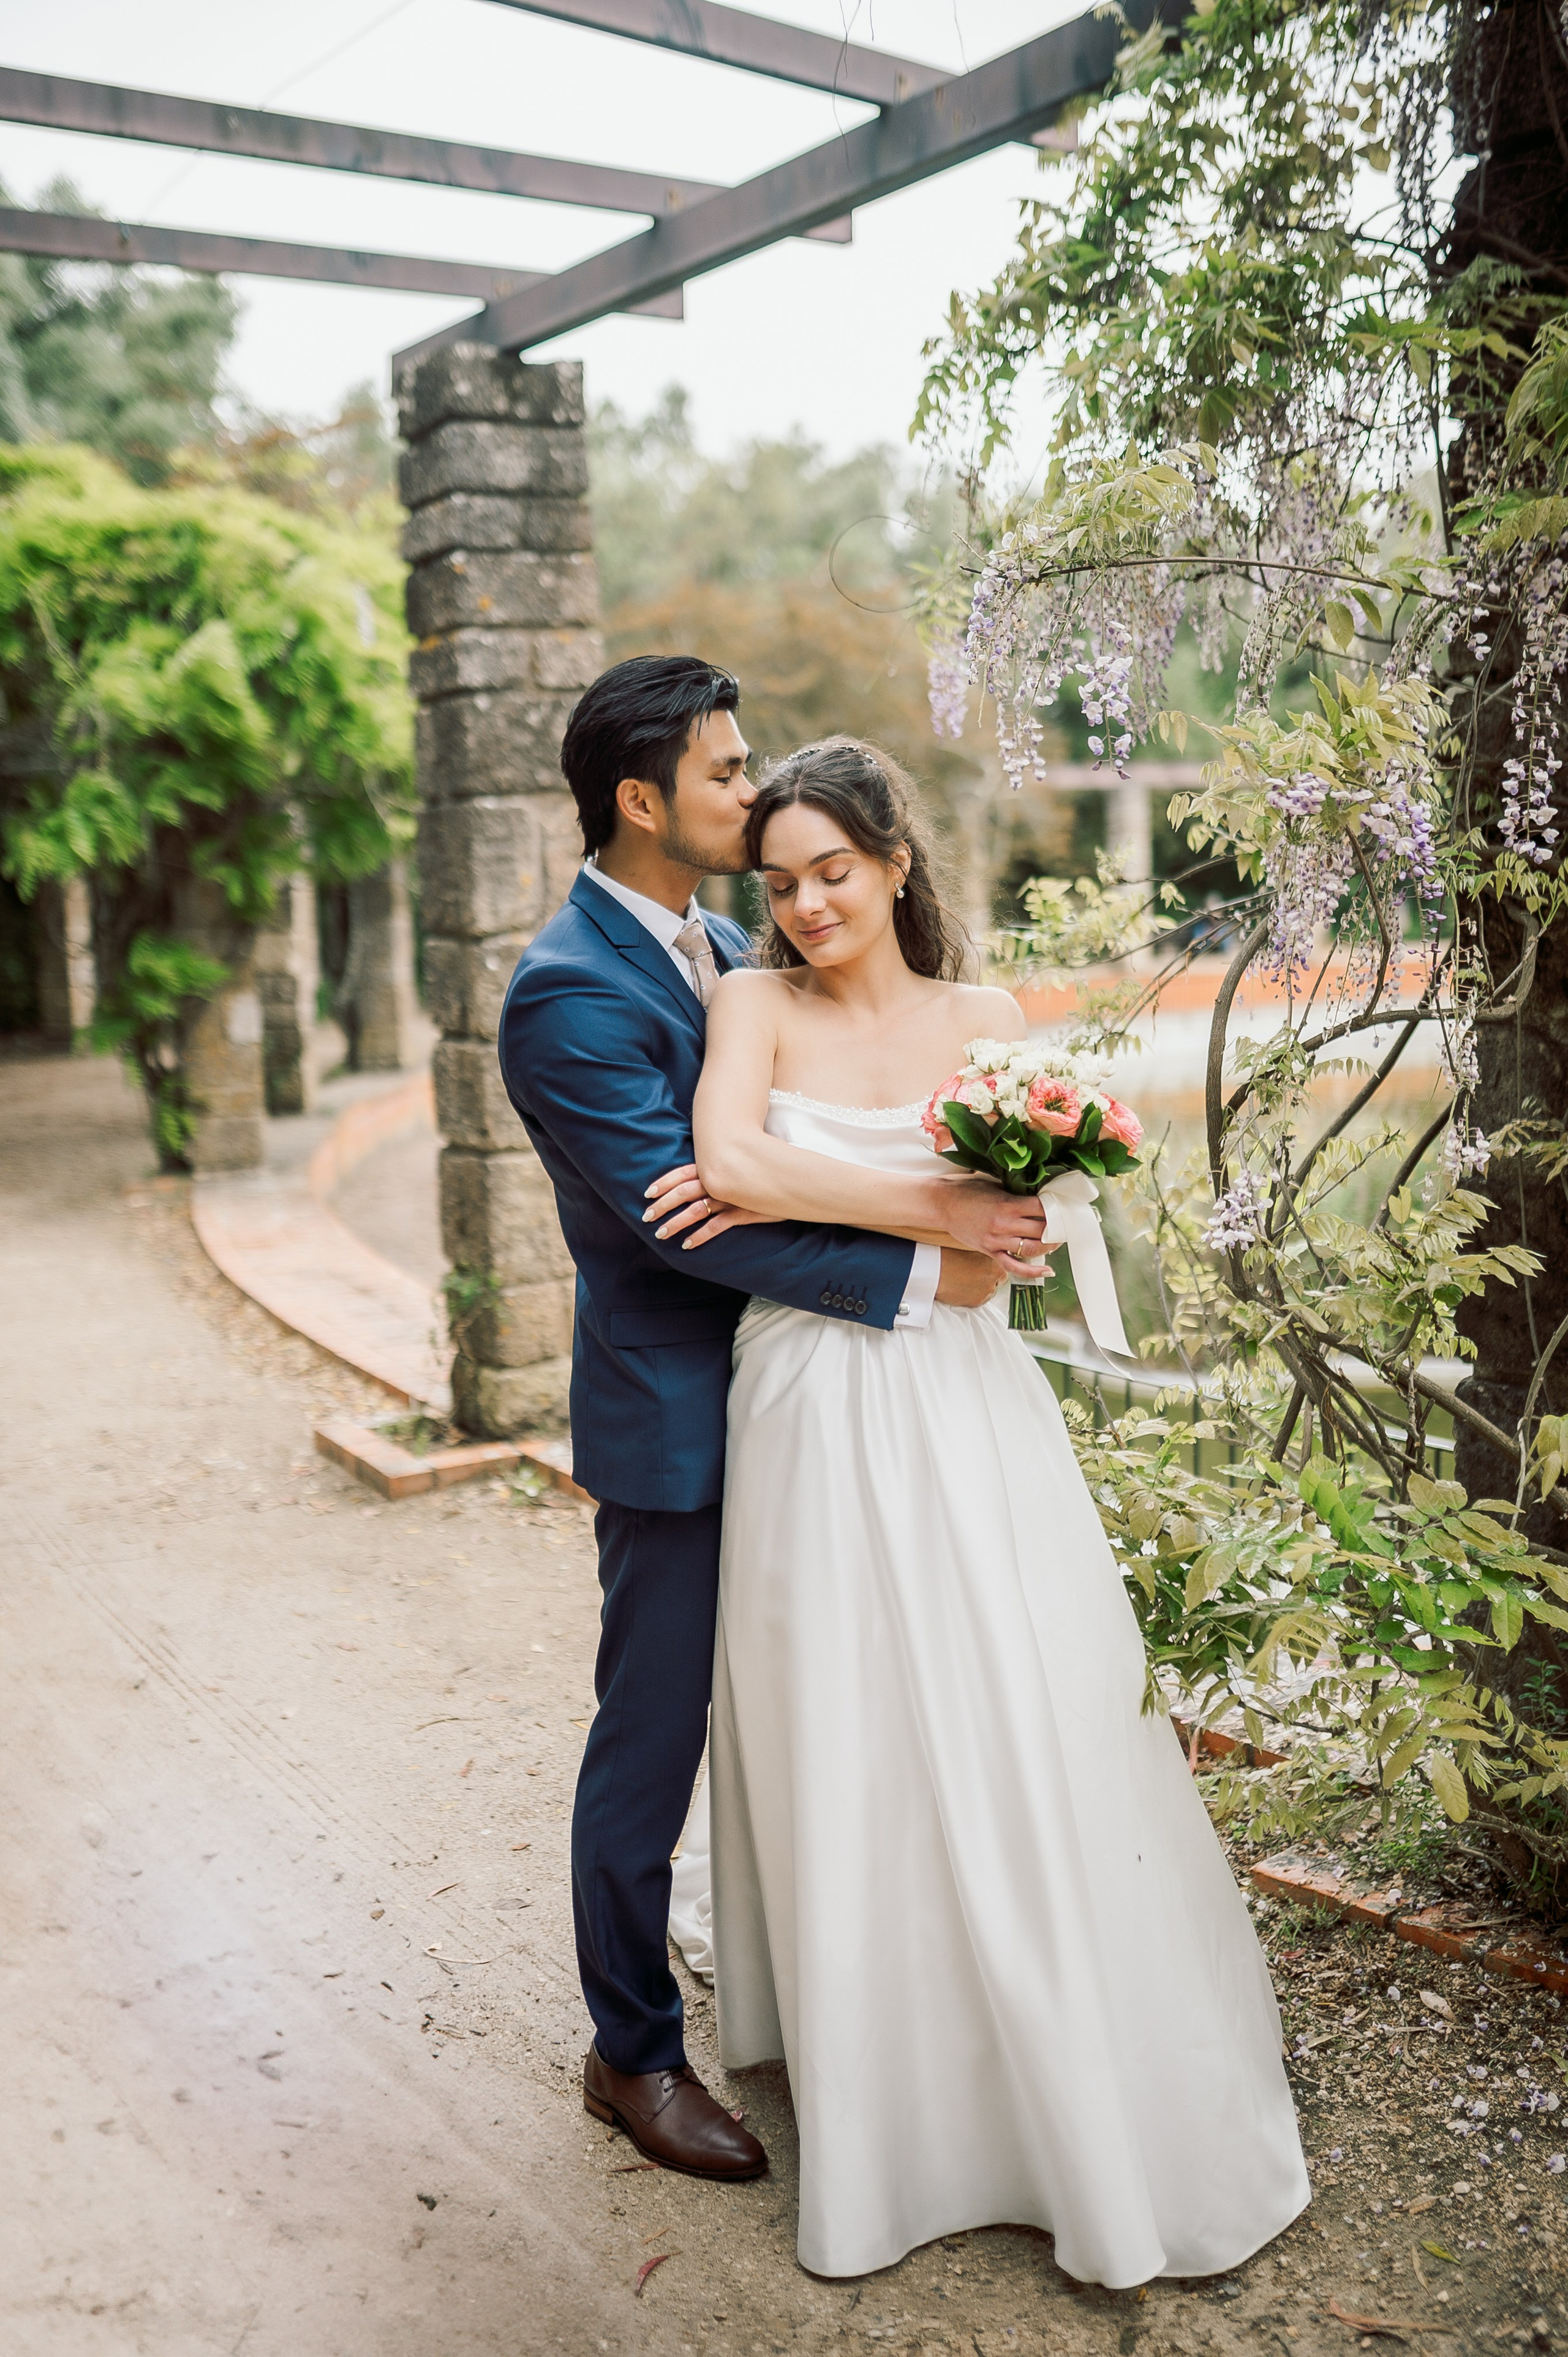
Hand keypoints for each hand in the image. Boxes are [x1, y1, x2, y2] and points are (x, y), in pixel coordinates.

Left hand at [643, 1162, 771, 1248]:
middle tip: (646, 1216)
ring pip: (695, 1210)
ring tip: (661, 1233)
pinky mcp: (743, 1212)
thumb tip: (701, 1176)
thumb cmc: (765, 1172)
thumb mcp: (739, 1167)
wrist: (794, 1179)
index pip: (683, 1172)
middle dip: (662, 1205)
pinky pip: (716, 1226)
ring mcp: (731, 1197)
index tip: (648, 1192)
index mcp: (717, 1167)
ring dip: (676, 1222)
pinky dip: (699, 1236)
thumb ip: (720, 1170)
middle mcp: (720, 1180)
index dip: (664, 1182)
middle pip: (683, 1192)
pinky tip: (687, 1245)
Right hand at [934, 1248, 1007, 1308]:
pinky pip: (981, 1299)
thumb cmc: (948, 1256)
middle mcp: (995, 1275)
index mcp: (995, 1260)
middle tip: (975, 1274)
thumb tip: (991, 1256)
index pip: (1004, 1267)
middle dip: (990, 1278)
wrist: (933, 1270)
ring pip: (990, 1290)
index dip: (994, 1267)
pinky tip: (963, 1288)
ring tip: (966, 1281)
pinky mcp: (978, 1301)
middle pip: (1000, 1280)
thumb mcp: (971, 1248)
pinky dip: (974, 1295)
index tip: (986, 1267)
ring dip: (982, 1287)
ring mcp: (987, 1289)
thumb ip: (984, 1253)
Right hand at [936, 1175, 1053, 1279]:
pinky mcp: (990, 1251)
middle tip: (1065, 1225)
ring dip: (1049, 1246)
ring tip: (1057, 1240)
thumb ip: (1016, 1194)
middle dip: (1057, 1228)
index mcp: (1007, 1204)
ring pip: (1032, 1248)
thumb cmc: (967, 1190)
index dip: (1057, 1208)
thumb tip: (1040, 1198)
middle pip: (1041, 1230)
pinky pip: (1014, 1266)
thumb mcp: (995, 1185)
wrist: (942, 1203)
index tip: (1064, 1207)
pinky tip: (1047, 1270)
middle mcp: (1004, 1224)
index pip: (1042, 1208)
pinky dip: (1032, 1271)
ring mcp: (997, 1240)